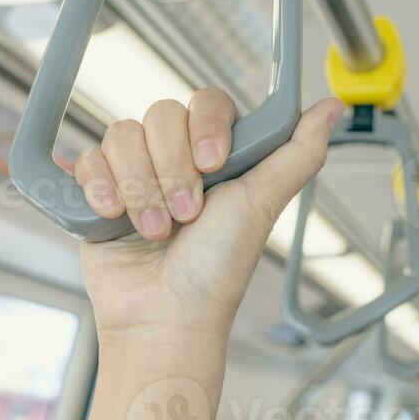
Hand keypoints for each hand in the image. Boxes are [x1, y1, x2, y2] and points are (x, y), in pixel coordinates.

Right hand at [73, 89, 343, 339]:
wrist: (164, 317)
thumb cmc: (217, 271)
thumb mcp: (264, 204)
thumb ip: (298, 151)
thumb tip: (330, 107)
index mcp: (219, 154)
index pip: (206, 102)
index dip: (205, 128)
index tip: (212, 164)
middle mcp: (176, 157)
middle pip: (160, 115)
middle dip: (172, 170)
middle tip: (186, 216)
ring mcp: (136, 172)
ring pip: (121, 135)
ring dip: (139, 187)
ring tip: (154, 232)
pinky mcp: (100, 191)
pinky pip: (87, 158)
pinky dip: (100, 187)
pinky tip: (112, 216)